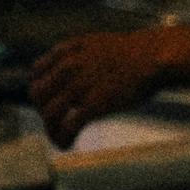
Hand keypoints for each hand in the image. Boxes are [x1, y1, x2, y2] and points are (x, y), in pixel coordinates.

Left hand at [28, 29, 175, 146]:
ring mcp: (79, 86)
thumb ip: (77, 56)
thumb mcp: (96, 44)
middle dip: (43, 109)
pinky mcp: (93, 104)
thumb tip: (68, 71)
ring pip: (49, 113)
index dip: (40, 88)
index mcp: (68, 52)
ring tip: (59, 138)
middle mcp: (68, 68)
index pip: (36, 72)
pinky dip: (62, 138)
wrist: (153, 56)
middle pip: (37, 94)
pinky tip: (66, 145)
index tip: (48, 99)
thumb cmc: (133, 53)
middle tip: (56, 120)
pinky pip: (68, 126)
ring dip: (50, 129)